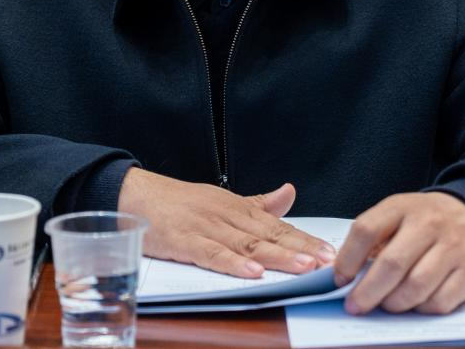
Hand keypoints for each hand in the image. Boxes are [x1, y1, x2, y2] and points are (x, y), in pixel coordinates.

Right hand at [117, 168, 335, 277]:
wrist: (134, 194)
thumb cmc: (178, 202)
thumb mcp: (221, 200)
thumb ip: (257, 203)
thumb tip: (289, 193)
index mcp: (237, 208)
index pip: (278, 225)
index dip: (304, 239)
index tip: (329, 251)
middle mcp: (226, 215)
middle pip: (269, 235)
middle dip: (299, 249)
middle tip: (326, 261)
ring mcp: (205, 227)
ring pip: (247, 243)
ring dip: (276, 256)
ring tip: (301, 267)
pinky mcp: (184, 241)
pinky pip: (211, 254)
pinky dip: (232, 263)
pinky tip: (252, 271)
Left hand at [333, 192, 464, 315]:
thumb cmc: (423, 222)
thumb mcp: (396, 215)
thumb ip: (372, 240)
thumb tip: (346, 277)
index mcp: (402, 206)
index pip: (366, 230)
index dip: (348, 258)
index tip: (340, 279)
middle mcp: (429, 223)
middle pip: (392, 263)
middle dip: (368, 292)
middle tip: (355, 306)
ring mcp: (453, 246)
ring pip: (416, 286)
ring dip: (395, 303)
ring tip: (386, 305)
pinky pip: (440, 301)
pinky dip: (422, 309)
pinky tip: (415, 303)